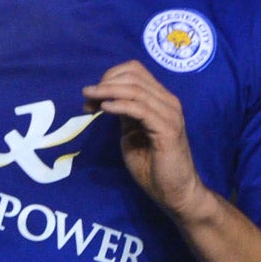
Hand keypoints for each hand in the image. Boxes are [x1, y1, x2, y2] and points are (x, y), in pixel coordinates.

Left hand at [86, 60, 211, 221]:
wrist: (174, 190)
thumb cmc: (151, 163)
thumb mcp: (132, 131)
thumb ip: (123, 112)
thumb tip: (103, 97)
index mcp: (160, 100)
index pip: (135, 71)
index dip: (109, 76)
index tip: (91, 93)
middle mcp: (168, 102)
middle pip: (133, 76)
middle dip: (105, 83)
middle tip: (87, 96)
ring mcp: (170, 115)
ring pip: (136, 90)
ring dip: (107, 91)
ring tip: (90, 99)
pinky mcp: (168, 130)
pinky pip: (141, 109)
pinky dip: (120, 105)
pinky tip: (105, 108)